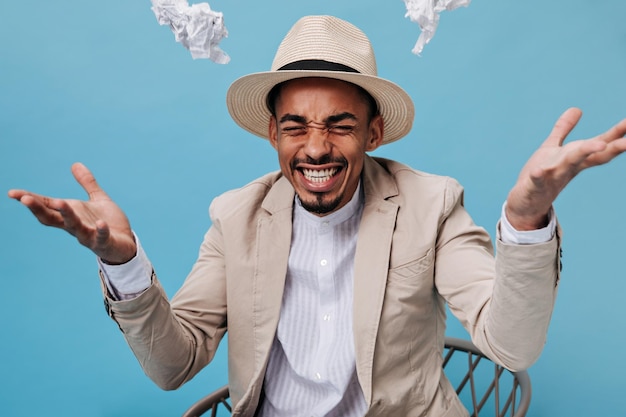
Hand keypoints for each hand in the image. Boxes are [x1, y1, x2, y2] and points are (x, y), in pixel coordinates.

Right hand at [8, 163, 136, 263]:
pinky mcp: (104, 242)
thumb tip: (75, 164)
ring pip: (74, 226)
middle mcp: (75, 226)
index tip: (12, 193)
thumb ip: (87, 183)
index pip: (47, 206)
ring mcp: (88, 235)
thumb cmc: (108, 222)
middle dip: (38, 209)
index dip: (31, 199)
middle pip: (52, 218)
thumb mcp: (97, 199)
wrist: (125, 244)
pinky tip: (100, 223)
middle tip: (25, 199)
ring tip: (61, 203)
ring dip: (67, 215)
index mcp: (71, 214)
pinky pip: (101, 236)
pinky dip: (100, 230)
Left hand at [506, 108, 625, 229]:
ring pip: (567, 164)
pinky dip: (538, 176)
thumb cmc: (543, 174)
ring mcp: (551, 178)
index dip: (616, 135)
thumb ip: (563, 129)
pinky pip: (536, 181)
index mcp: (574, 158)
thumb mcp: (552, 148)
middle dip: (609, 147)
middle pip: (589, 155)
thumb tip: (577, 109)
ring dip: (582, 153)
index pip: (598, 145)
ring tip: (600, 144)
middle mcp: (566, 168)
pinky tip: (537, 171)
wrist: (526, 204)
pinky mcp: (533, 187)